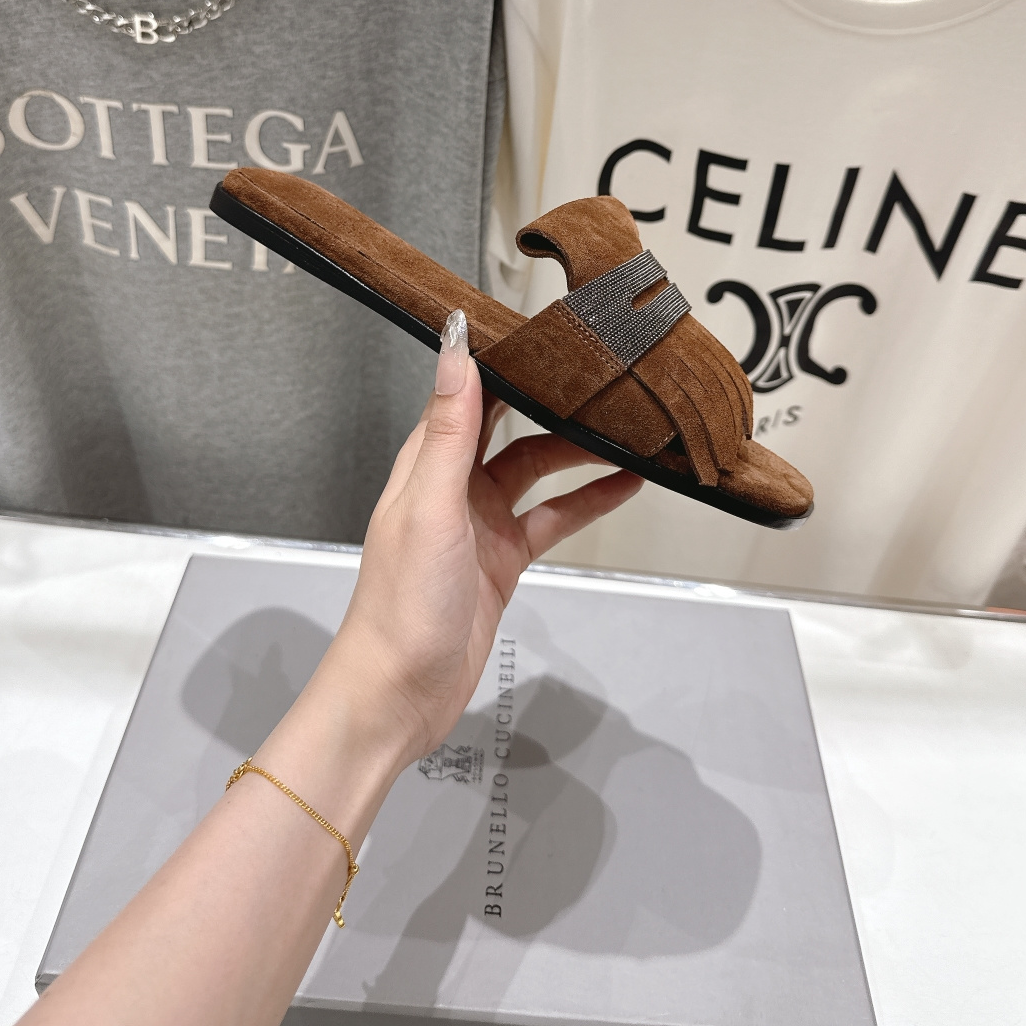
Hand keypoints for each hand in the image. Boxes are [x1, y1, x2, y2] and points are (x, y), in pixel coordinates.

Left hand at [334, 310, 641, 766]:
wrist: (399, 692)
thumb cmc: (401, 605)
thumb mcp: (430, 507)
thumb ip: (449, 430)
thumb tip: (454, 351)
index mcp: (425, 465)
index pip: (466, 395)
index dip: (502, 362)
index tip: (543, 333)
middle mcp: (451, 487)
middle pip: (509, 428)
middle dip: (549, 404)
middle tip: (600, 379)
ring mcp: (479, 524)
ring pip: (537, 472)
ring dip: (577, 454)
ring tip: (626, 431)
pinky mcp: (502, 560)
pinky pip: (551, 519)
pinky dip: (585, 503)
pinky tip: (621, 487)